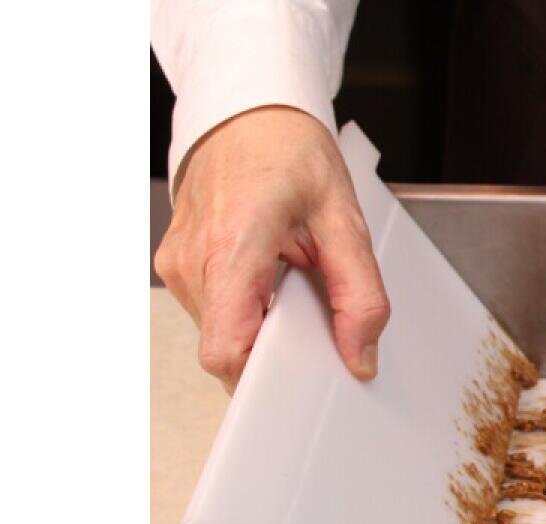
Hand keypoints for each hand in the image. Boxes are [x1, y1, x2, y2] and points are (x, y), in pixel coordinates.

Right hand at [154, 106, 389, 393]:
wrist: (247, 115)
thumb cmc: (290, 155)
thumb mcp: (346, 220)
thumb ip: (359, 294)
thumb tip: (360, 356)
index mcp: (234, 247)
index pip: (227, 348)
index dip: (263, 378)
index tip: (300, 379)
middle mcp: (194, 261)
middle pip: (227, 349)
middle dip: (274, 353)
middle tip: (312, 321)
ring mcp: (179, 265)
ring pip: (220, 334)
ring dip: (261, 328)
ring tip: (289, 284)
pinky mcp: (178, 267)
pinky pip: (214, 313)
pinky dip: (247, 311)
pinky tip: (269, 280)